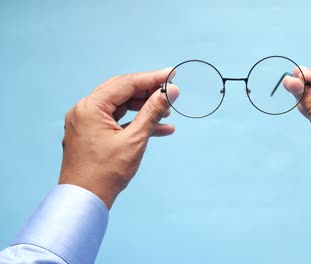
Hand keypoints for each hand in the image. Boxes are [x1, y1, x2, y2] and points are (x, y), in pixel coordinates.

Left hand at [59, 69, 178, 208]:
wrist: (85, 200)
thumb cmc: (106, 172)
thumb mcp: (135, 139)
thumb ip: (153, 112)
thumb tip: (170, 92)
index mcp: (91, 107)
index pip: (126, 83)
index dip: (152, 78)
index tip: (171, 74)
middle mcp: (85, 110)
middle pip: (122, 92)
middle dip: (148, 92)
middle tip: (171, 91)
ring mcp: (87, 123)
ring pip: (120, 107)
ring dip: (144, 108)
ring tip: (168, 112)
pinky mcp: (92, 134)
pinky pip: (116, 122)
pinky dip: (135, 123)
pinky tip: (159, 129)